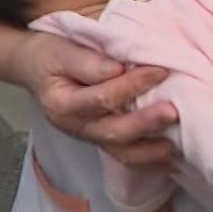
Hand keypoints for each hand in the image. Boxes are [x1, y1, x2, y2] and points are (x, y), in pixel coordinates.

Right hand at [11, 31, 178, 167]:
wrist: (36, 68)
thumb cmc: (51, 56)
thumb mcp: (61, 51)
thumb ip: (88, 61)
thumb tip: (118, 68)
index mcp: (63, 105)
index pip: (102, 98)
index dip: (132, 85)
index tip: (160, 70)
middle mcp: (76, 127)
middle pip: (113, 132)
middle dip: (145, 124)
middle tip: (173, 112)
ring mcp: (90, 137)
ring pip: (121, 152)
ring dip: (150, 152)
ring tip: (176, 147)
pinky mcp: (102, 139)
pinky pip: (126, 155)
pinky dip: (148, 160)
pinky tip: (170, 159)